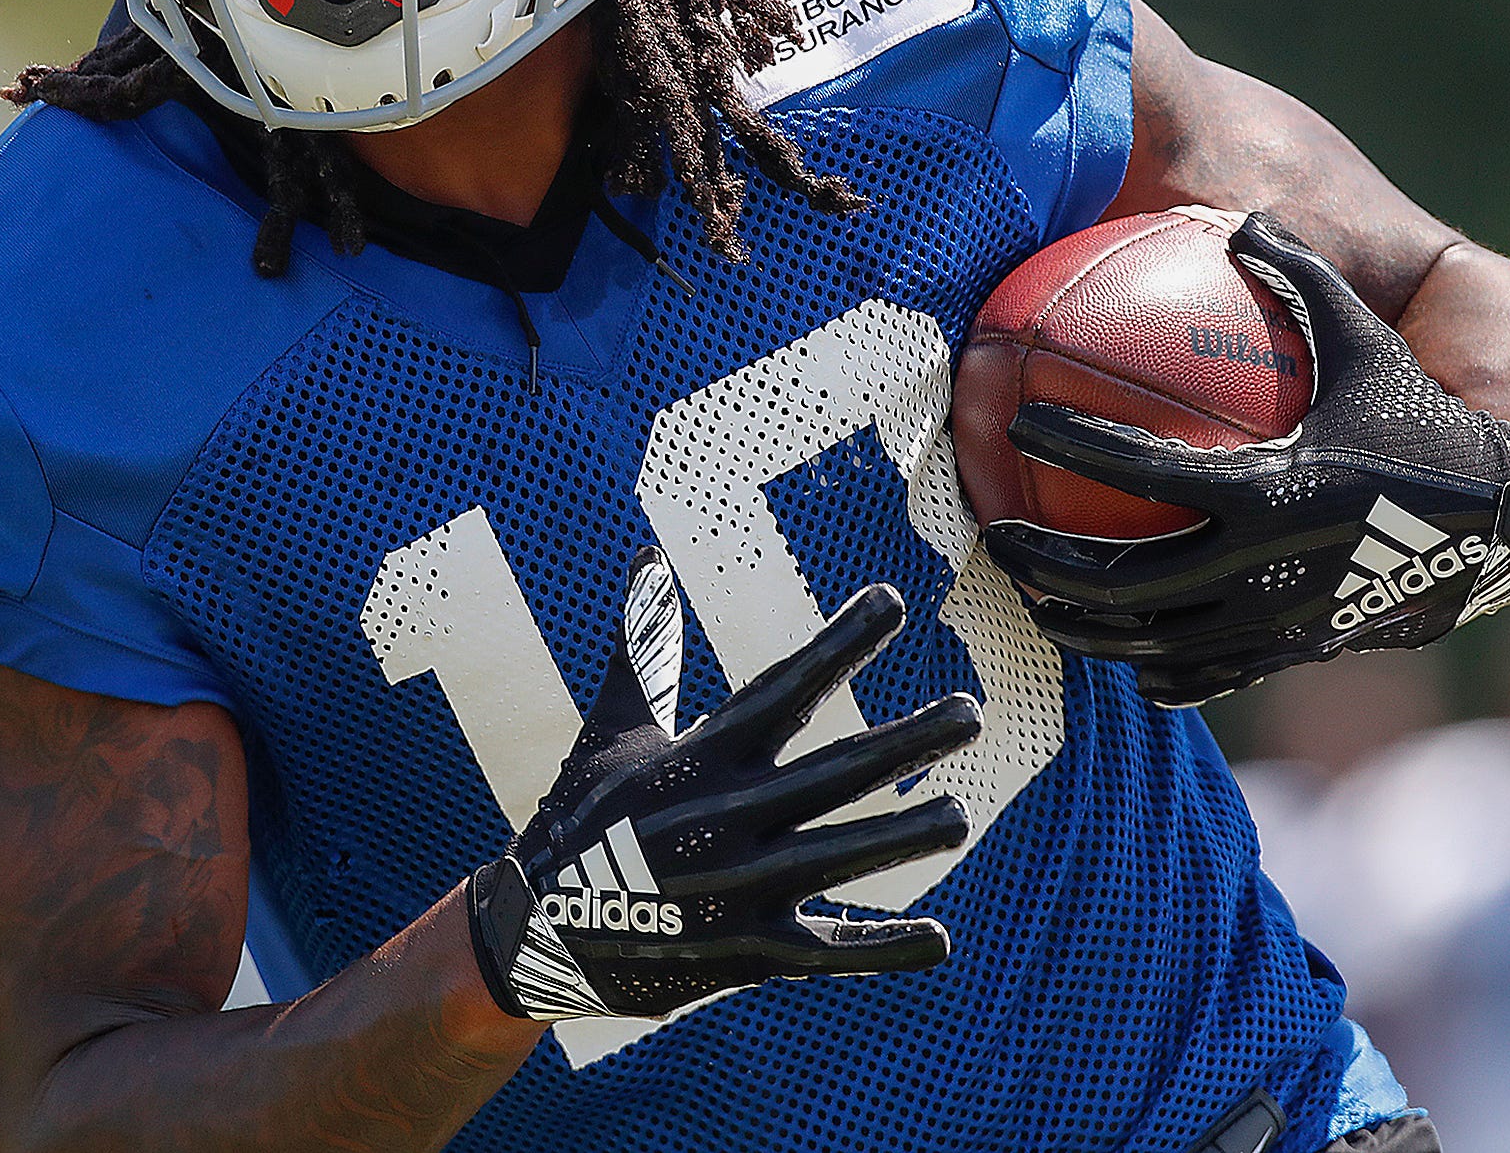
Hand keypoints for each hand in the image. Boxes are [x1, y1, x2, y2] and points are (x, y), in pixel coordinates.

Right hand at [467, 550, 980, 1021]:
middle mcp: (723, 817)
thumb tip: (644, 558)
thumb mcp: (611, 728)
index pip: (782, 689)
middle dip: (904, 744)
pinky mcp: (743, 950)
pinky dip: (881, 949)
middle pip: (830, 774)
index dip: (837, 644)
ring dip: (900, 837)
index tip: (892, 600)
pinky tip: (940, 941)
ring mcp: (736, 887)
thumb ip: (642, 645)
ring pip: (834, 857)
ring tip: (961, 815)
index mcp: (698, 756)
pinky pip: (824, 952)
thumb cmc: (583, 815)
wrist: (537, 928)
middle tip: (971, 714)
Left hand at [983, 212, 1509, 706]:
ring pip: (1151, 641)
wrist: (1509, 522)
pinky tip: (1116, 653)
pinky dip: (1155, 667)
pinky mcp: (1294, 653)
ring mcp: (1276, 621)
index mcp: (1271, 486)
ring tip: (1034, 599)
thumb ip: (1302, 279)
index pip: (1140, 470)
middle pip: (1121, 580)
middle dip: (1043, 563)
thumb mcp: (1368, 343)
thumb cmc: (1427, 420)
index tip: (1016, 422)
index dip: (1069, 444)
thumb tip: (1244, 216)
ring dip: (1081, 625)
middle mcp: (1265, 566)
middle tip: (992, 533)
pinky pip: (1207, 673)